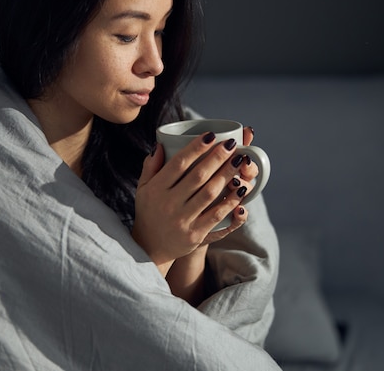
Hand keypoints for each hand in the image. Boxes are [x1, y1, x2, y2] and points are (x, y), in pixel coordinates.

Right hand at [132, 131, 252, 275]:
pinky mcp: (194, 234)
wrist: (149, 247)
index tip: (210, 135)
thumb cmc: (149, 211)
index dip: (195, 148)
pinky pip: (216, 215)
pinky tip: (241, 189)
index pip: (178, 163)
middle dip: (217, 158)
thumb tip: (160, 144)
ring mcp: (182, 219)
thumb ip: (151, 166)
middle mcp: (168, 203)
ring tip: (240, 161)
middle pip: (198, 176)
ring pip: (209, 193)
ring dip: (226, 175)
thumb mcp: (143, 188)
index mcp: (156, 188)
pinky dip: (229, 201)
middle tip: (231, 144)